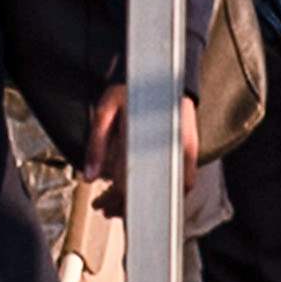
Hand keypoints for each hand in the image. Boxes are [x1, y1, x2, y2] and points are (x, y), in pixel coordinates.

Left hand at [82, 88, 201, 214]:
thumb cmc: (133, 90)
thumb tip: (88, 177)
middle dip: (124, 206)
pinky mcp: (192, 151)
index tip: (99, 205)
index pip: (128, 184)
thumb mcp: (107, 109)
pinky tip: (147, 193)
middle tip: (106, 209)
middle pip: (146, 193)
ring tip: (121, 206)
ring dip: (143, 202)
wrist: (164, 72)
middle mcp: (168, 151)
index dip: (112, 200)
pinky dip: (163, 192)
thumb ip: (96, 142)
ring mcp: (185, 152)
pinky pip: (181, 183)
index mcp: (144, 142)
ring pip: (167, 193)